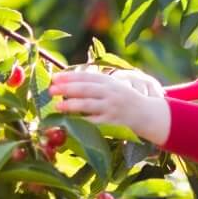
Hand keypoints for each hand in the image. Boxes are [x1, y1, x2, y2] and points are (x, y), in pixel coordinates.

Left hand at [49, 69, 170, 143]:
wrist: (146, 113)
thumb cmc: (123, 99)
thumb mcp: (112, 86)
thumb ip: (94, 83)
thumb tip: (67, 82)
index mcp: (109, 81)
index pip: (86, 76)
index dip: (70, 76)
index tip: (55, 77)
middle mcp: (110, 92)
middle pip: (85, 89)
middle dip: (66, 88)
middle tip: (51, 89)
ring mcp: (111, 107)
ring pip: (88, 105)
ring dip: (71, 105)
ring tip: (57, 105)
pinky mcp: (112, 121)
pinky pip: (94, 121)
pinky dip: (81, 121)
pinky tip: (70, 121)